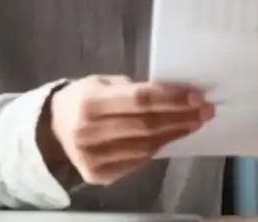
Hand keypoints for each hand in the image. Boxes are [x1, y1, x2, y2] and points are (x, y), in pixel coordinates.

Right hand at [40, 75, 212, 185]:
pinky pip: (137, 161)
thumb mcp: (104, 83)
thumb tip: (176, 94)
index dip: (172, 98)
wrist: (50, 131)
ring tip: (196, 123)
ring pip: (146, 146)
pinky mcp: (97, 174)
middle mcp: (89, 132)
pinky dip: (158, 148)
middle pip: (147, 125)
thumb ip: (134, 89)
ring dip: (175, 134)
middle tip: (207, 110)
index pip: (141, 100)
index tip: (197, 96)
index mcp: (91, 102)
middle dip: (182, 117)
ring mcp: (92, 157)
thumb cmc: (85, 99)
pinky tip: (172, 136)